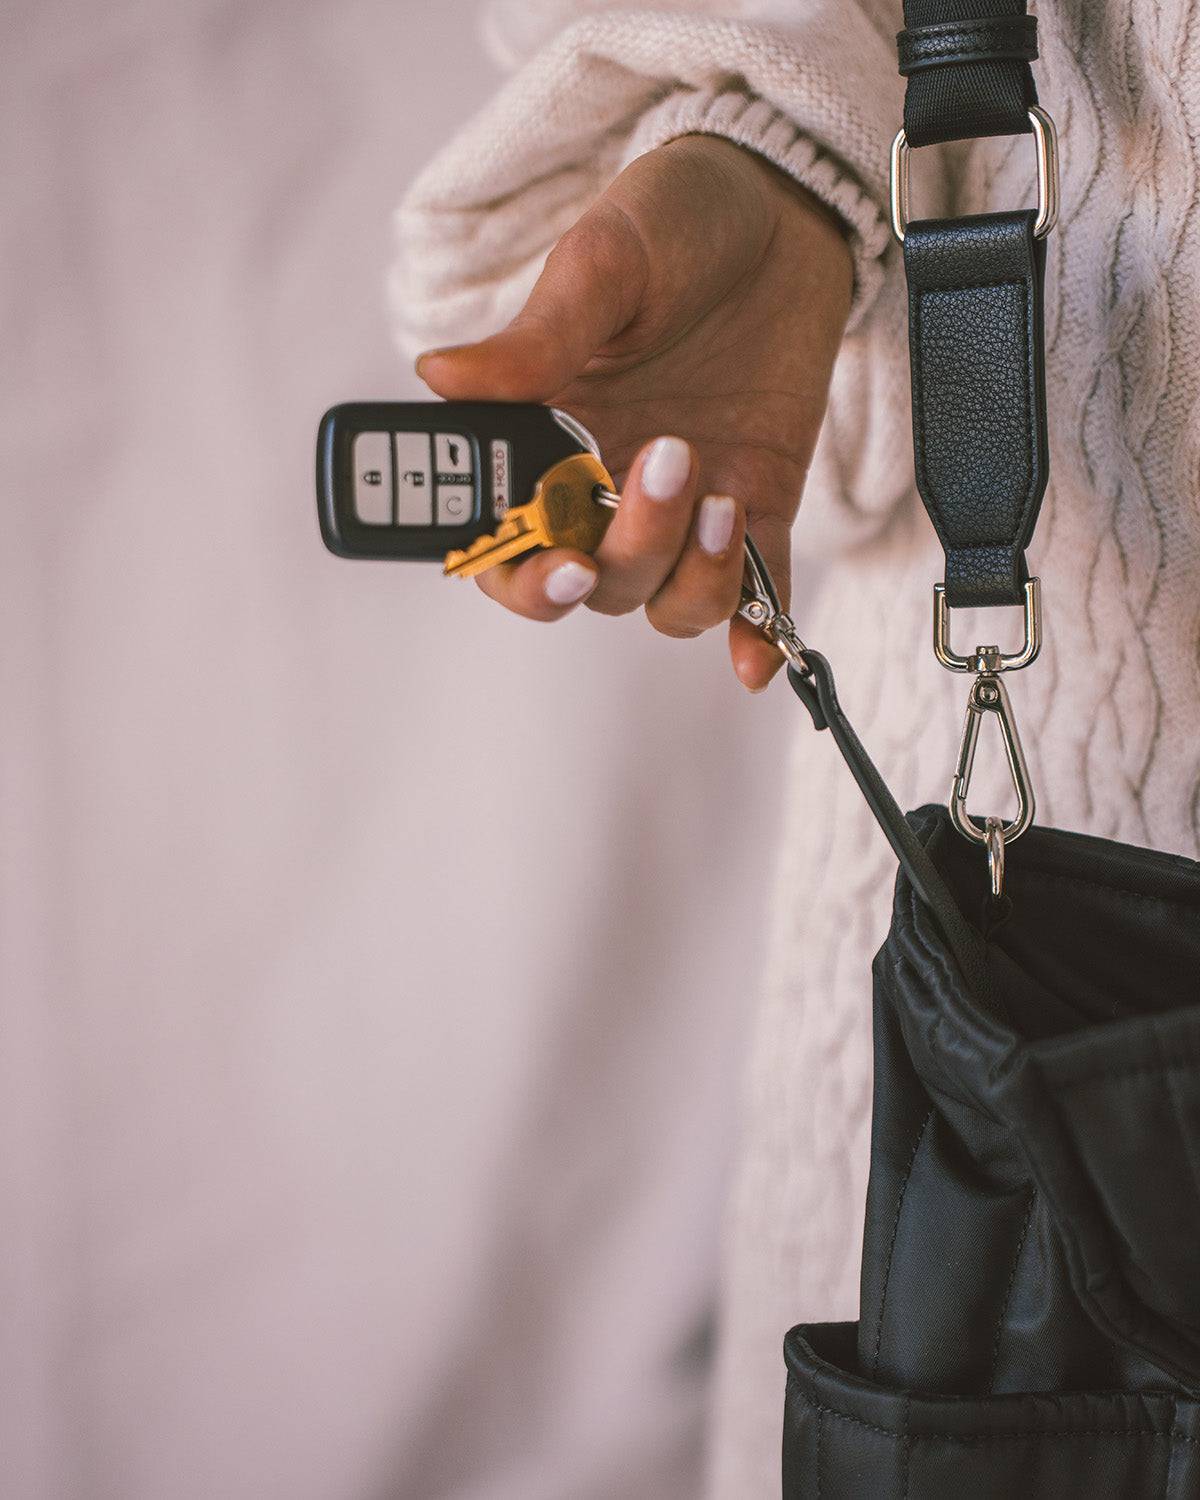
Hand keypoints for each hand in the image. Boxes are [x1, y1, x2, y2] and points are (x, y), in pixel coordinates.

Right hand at [416, 133, 852, 689]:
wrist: (786, 206)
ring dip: (691, 574)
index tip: (555, 557)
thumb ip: (533, 338)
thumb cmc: (677, 223)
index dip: (515, 571)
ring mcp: (681, 506)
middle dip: (622, 552)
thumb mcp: (603, 265)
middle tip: (662, 460)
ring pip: (664, 600)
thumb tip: (438, 376)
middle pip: (591, 583)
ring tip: (722, 493)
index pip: (502, 541)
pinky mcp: (758, 506)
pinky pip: (754, 598)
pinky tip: (761, 663)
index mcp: (544, 438)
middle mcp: (603, 487)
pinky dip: (757, 634)